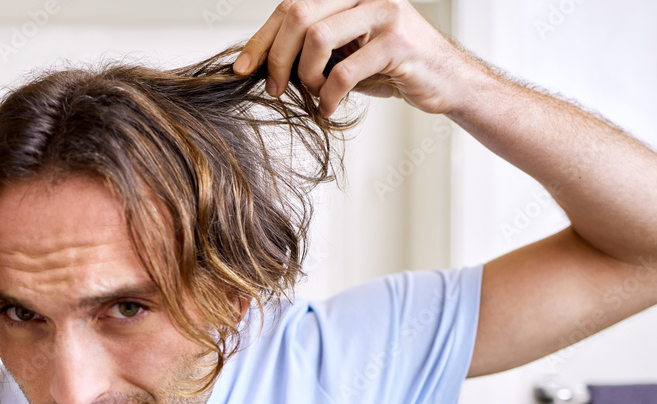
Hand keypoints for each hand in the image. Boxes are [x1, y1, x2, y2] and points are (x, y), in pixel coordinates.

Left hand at [233, 0, 482, 117]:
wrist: (446, 80)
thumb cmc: (391, 67)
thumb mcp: (346, 51)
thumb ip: (312, 46)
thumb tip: (260, 61)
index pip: (291, 6)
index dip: (261, 39)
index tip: (241, 68)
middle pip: (298, 15)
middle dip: (276, 58)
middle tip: (275, 89)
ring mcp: (383, 13)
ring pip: (317, 38)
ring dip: (306, 76)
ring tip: (314, 95)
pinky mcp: (397, 43)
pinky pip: (344, 72)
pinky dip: (329, 96)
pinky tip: (330, 108)